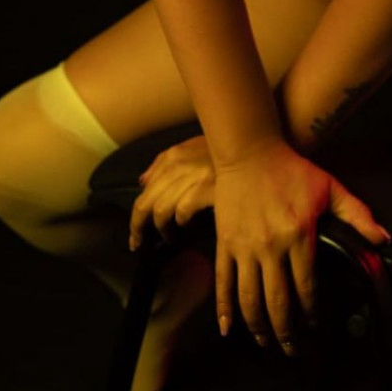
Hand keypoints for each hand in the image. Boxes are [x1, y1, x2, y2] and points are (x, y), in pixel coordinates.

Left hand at [129, 134, 215, 249]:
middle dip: (138, 226)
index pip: (146, 187)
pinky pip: (183, 210)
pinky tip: (185, 225)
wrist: (255, 149)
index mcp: (176, 154)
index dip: (136, 213)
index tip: (136, 232)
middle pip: (147, 201)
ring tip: (168, 237)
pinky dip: (180, 220)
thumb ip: (165, 163)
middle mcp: (181, 164)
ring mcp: (194, 176)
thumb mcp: (194, 148)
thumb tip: (142, 181)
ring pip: (162, 209)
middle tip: (139, 242)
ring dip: (162, 227)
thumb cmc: (225, 151)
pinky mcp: (208, 188)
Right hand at [212, 137, 390, 356]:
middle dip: (286, 332)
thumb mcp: (330, 188)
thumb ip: (357, 215)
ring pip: (249, 299)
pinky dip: (224, 309)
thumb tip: (383, 240)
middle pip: (277, 302)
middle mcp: (270, 247)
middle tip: (292, 349)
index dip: (311, 312)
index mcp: (298, 236)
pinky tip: (228, 328)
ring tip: (266, 343)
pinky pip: (224, 282)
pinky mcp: (226, 242)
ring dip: (258, 327)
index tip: (315, 326)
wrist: (250, 151)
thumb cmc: (291, 169)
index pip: (306, 287)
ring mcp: (245, 247)